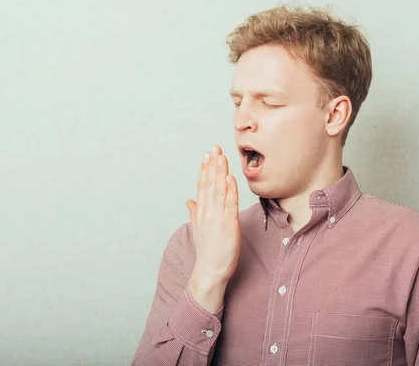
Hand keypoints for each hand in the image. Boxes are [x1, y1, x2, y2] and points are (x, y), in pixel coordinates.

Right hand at [185, 145, 240, 312]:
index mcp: (200, 212)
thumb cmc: (207, 252)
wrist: (210, 270)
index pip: (202, 186)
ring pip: (218, 189)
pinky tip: (230, 177)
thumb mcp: (198, 230)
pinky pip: (230, 203)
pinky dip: (230, 189)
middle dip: (212, 165)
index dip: (205, 169)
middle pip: (209, 183)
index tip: (207, 155)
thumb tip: (188, 201)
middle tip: (214, 148)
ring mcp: (217, 217)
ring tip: (221, 156)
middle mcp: (207, 212)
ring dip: (220, 172)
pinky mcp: (229, 223)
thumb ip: (194, 213)